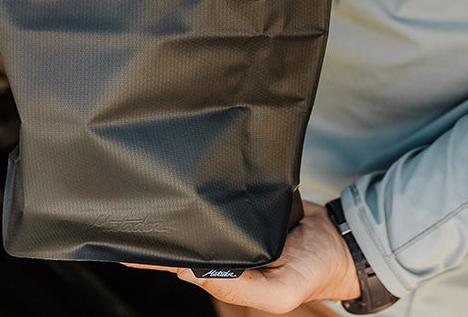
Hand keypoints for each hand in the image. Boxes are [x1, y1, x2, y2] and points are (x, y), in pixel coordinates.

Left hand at [125, 201, 360, 313]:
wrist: (341, 239)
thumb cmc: (311, 273)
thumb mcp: (278, 293)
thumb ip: (238, 287)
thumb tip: (190, 273)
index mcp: (226, 275)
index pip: (181, 265)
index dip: (155, 256)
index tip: (126, 240)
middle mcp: (227, 248)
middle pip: (187, 236)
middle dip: (161, 224)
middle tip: (131, 203)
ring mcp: (237, 223)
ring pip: (203, 213)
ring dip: (183, 203)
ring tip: (151, 185)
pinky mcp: (250, 200)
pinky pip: (225, 194)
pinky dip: (209, 187)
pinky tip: (191, 174)